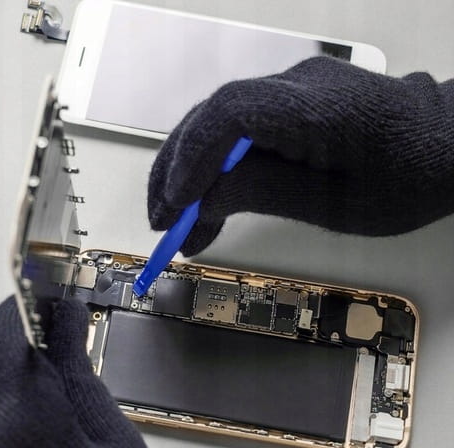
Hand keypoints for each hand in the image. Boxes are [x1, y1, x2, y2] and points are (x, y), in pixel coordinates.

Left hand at [0, 297, 170, 447]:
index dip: (29, 307)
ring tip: (52, 413)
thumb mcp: (115, 446)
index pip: (8, 330)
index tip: (49, 300)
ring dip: (5, 388)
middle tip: (61, 356)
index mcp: (24, 422)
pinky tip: (29, 444)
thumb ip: (79, 374)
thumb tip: (67, 322)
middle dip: (20, 350)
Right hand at [149, 56, 453, 254]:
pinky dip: (212, 169)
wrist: (445, 147)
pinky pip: (234, 133)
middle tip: (160, 221)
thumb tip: (200, 201)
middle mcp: (293, 87)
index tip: (175, 204)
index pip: (229, 114)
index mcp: (315, 107)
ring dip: (187, 174)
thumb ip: (261, 194)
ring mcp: (286, 93)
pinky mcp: (284, 108)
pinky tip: (205, 208)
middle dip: (175, 171)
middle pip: (210, 118)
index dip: (192, 157)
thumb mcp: (334, 203)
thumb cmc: (405, 178)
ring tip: (176, 224)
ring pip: (214, 126)